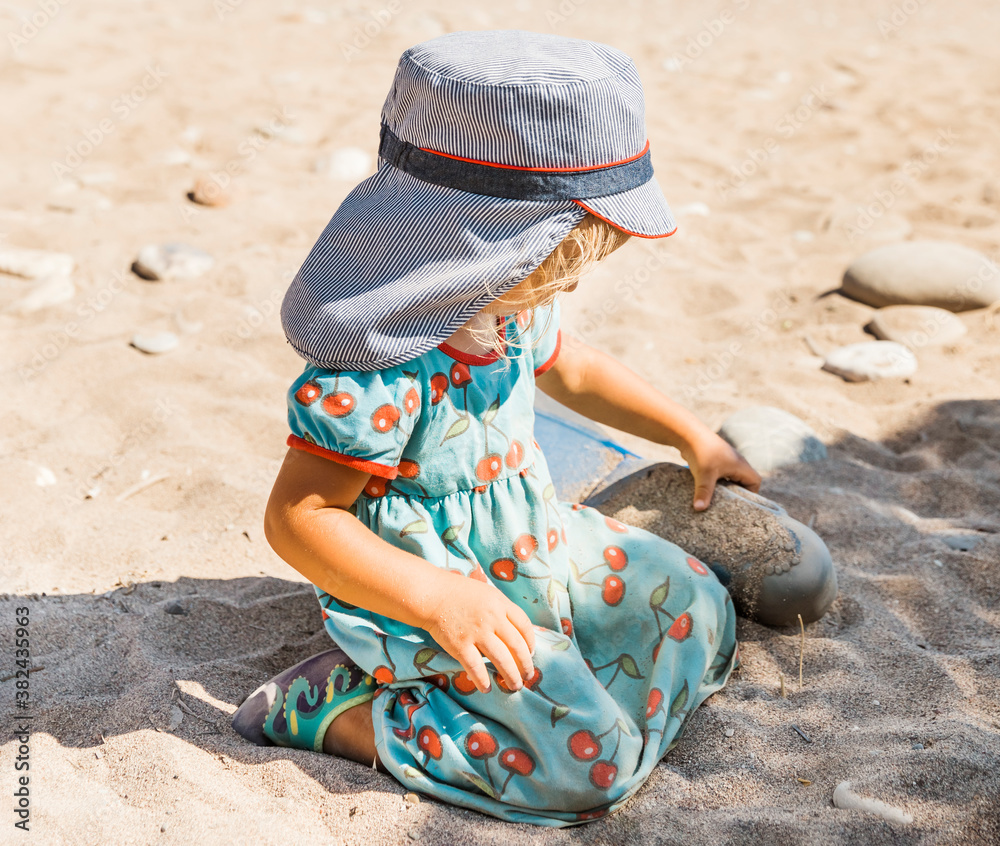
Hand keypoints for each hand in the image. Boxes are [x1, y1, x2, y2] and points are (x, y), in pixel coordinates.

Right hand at [419, 576, 535, 693]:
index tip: (531, 653)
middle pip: (517, 646)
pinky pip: (476, 667)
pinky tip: (486, 688)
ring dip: (511, 676)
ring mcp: (476, 632)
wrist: (431, 595)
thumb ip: (501, 608)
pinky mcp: (460, 645)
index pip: (524, 626)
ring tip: (515, 686)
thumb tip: (517, 630)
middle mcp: (492, 618)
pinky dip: (483, 680)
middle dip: (525, 664)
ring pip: (501, 659)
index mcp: (500, 603)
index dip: (531, 642)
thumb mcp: (486, 593)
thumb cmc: (459, 593)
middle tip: (528, 676)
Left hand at [680, 430, 760, 510]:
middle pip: (744, 481)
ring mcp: (725, 460)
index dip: (751, 493)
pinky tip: (707, 488)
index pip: (755, 482)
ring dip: (725, 487)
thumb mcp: (704, 475)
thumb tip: (699, 509)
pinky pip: (721, 474)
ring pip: (731, 478)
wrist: (688, 434)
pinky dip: (717, 482)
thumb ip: (704, 493)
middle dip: (736, 493)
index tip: (739, 502)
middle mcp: (736, 462)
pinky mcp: (715, 460)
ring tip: (717, 499)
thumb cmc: (701, 452)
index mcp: (740, 465)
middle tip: (726, 504)